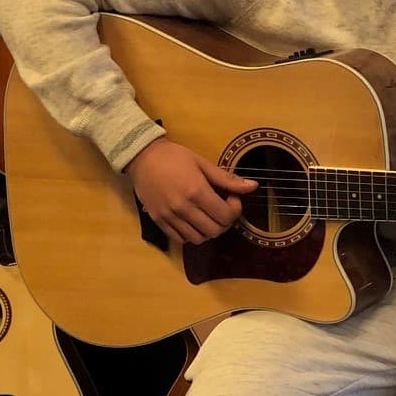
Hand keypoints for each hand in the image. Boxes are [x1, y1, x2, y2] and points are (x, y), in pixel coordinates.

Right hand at [125, 137, 257, 245]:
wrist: (142, 157)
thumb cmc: (174, 157)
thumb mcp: (202, 163)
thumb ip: (227, 179)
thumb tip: (253, 186)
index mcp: (196, 191)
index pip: (225, 215)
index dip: (235, 209)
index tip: (232, 198)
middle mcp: (183, 208)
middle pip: (215, 230)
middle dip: (225, 221)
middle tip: (223, 208)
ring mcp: (169, 217)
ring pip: (199, 239)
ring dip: (209, 230)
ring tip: (209, 215)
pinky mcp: (159, 221)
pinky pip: (181, 239)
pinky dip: (192, 235)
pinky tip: (194, 221)